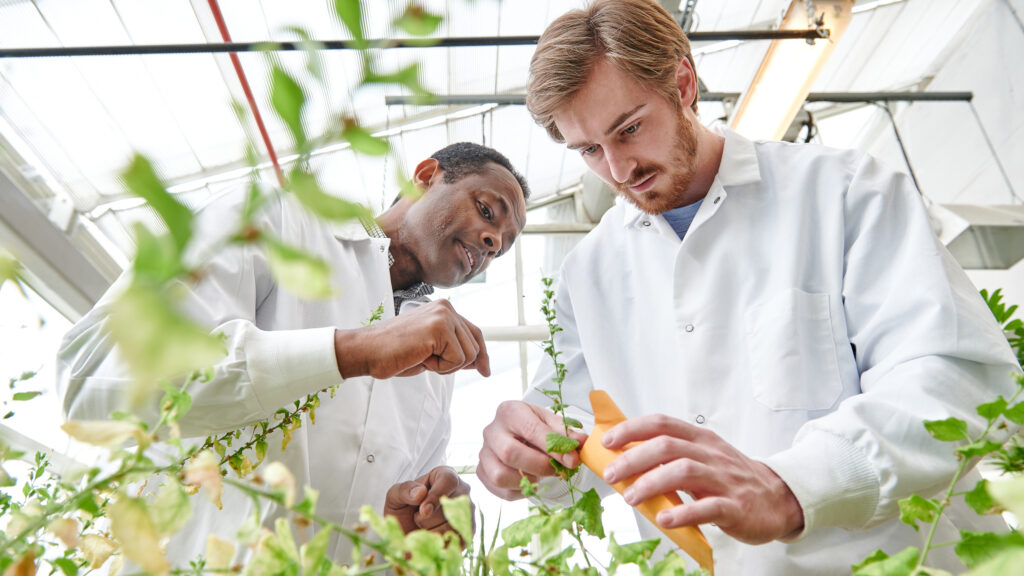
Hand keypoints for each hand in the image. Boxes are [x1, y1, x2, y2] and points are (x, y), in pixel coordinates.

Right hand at [335, 300, 489, 378]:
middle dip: (454, 363)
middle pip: (474, 347)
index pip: (474, 332)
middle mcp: (447, 308)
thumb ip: (454, 350)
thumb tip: (480, 361)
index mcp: (444, 309)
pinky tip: (421, 357)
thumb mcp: (431, 350)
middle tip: (425, 359)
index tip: (485, 370)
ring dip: (446, 366)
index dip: (482, 354)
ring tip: (422, 357)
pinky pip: (457, 360)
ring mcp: (444, 316)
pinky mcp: (439, 328)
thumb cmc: (395, 353)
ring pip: (468, 355)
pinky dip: (440, 367)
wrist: (368, 351)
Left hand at [383, 466, 472, 537]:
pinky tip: (430, 541)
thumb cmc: (404, 509)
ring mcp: (468, 511)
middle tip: (417, 518)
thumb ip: (405, 490)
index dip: (436, 496)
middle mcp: (462, 491)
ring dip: (433, 532)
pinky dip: (440, 544)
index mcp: (445, 475)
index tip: (423, 511)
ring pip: (454, 525)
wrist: (406, 532)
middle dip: (428, 519)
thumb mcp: (396, 496)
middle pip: (451, 505)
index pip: (448, 480)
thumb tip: (421, 493)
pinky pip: (459, 540)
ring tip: (423, 528)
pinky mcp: (468, 531)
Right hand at [477, 401, 587, 499]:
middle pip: (510, 453)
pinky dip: (519, 490)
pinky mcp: (482, 471)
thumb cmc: (534, 426)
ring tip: (540, 475)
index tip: (572, 460)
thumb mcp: (551, 422)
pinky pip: (499, 489)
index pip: (531, 430)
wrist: (516, 432)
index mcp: (510, 411)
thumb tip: (580, 443)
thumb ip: (566, 433)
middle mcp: (491, 431)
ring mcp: (484, 452)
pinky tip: (530, 480)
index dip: (553, 448)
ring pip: (500, 476)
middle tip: (558, 470)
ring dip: (527, 480)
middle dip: (540, 466)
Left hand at [600, 414, 803, 544]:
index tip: (607, 441)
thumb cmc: (730, 478)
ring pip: (685, 471)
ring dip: (652, 483)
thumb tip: (625, 458)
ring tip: (631, 498)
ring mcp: (724, 480)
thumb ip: (670, 455)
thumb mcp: (702, 457)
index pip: (662, 423)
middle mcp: (710, 454)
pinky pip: (708, 507)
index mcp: (700, 439)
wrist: (777, 499)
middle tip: (611, 475)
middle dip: (634, 458)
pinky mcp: (735, 507)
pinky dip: (683, 513)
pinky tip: (664, 520)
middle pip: (668, 446)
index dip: (632, 429)